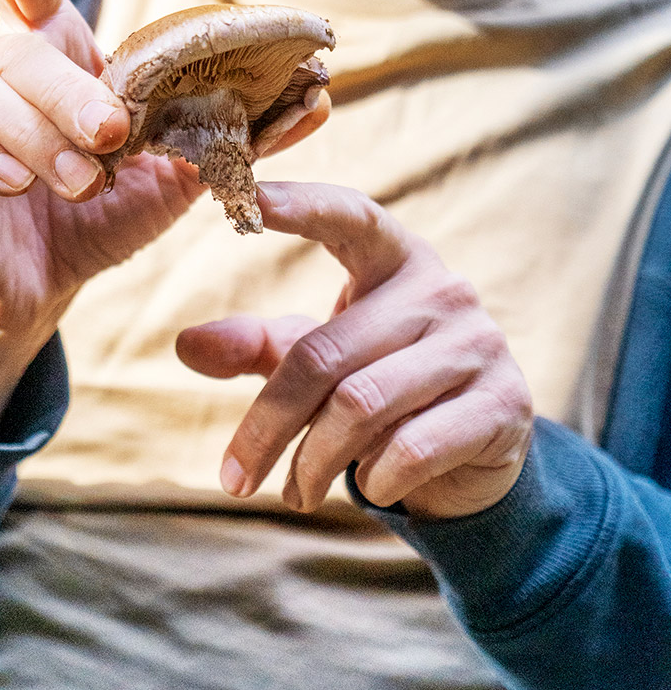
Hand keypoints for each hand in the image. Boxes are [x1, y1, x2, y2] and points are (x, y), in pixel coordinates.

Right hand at [0, 0, 203, 436]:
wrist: (31, 293)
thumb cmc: (97, 218)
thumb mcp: (174, 179)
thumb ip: (235, 138)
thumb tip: (319, 99)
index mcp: (53, 50)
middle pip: (22, 43)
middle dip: (70, 89)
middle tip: (113, 138)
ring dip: (38, 135)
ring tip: (80, 185)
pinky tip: (14, 184)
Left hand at [176, 181, 532, 519]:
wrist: (481, 448)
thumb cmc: (384, 383)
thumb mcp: (322, 358)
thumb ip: (259, 346)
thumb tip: (186, 344)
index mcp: (395, 256)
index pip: (348, 214)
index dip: (297, 204)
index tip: (241, 196)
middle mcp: (442, 288)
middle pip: (324, 353)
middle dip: (268, 425)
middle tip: (232, 478)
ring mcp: (478, 344)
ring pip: (361, 405)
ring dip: (312, 462)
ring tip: (292, 493)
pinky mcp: (503, 405)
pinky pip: (412, 447)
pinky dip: (373, 478)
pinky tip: (366, 488)